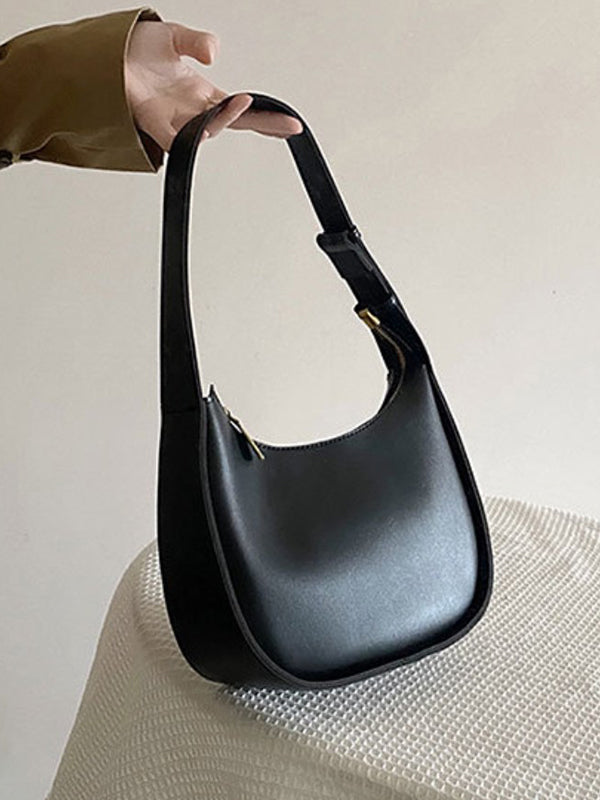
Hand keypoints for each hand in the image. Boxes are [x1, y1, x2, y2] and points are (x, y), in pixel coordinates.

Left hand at [125, 20, 302, 151]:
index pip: (241, 108)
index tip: (290, 122)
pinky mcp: (157, 126)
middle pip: (237, 123)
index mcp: (202, 95)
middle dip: (264, 125)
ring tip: (244, 102)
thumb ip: (198, 42)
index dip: (266, 115)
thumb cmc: (132, 52)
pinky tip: (213, 119)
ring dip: (229, 117)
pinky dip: (200, 129)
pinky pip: (184, 137)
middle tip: (288, 126)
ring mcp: (177, 120)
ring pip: (212, 128)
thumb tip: (212, 54)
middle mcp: (193, 111)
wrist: (101, 57)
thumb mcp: (174, 36)